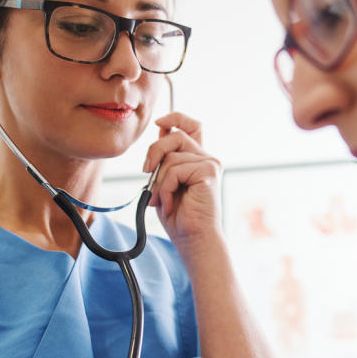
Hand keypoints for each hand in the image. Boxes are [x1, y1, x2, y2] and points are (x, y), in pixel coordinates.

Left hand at [142, 112, 221, 245]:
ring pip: (171, 156)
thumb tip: (160, 131)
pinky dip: (166, 188)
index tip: (159, 123)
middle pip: (176, 134)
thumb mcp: (165, 182)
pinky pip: (175, 169)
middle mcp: (207, 159)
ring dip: (159, 181)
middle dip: (154, 150)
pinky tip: (171, 204)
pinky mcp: (209, 171)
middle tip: (146, 171)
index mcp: (197, 160)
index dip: (175, 118)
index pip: (191, 126)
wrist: (194, 239)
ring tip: (163, 200)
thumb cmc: (180, 217)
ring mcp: (210, 164)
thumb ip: (165, 159)